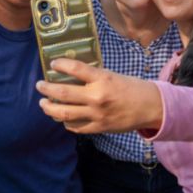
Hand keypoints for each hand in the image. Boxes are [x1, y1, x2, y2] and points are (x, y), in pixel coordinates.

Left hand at [37, 60, 163, 134]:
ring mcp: (98, 114)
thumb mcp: (113, 76)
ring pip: (64, 112)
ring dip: (49, 108)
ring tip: (44, 103)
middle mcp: (98, 97)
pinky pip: (76, 126)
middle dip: (46, 89)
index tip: (53, 64)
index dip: (59, 65)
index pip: (75, 68)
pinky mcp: (100, 127)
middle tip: (40, 86)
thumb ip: (93, 77)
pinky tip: (63, 117)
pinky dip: (66, 122)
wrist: (152, 107)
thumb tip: (71, 75)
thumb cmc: (133, 89)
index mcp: (103, 79)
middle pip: (62, 93)